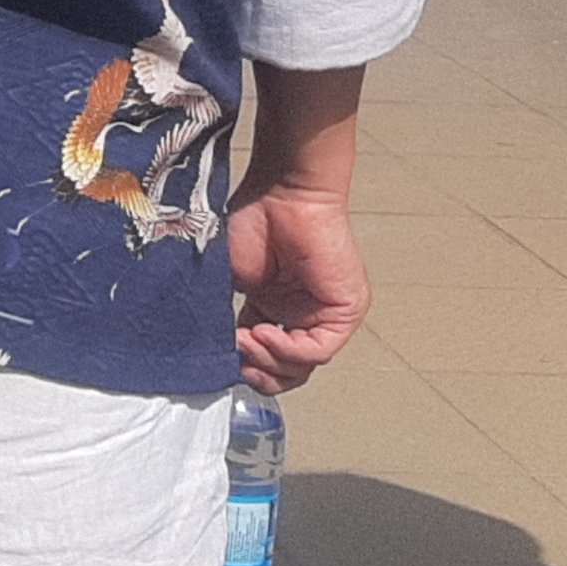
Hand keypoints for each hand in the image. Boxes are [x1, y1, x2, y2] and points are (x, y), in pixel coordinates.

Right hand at [226, 182, 367, 395]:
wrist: (281, 192)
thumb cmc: (255, 221)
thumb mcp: (234, 282)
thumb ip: (231, 319)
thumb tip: (221, 352)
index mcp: (278, 309)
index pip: (268, 359)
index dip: (246, 366)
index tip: (223, 356)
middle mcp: (304, 315)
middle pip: (288, 372)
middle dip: (259, 373)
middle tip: (237, 359)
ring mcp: (326, 314)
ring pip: (304, 367)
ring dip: (270, 361)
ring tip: (247, 341)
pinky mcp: (345, 310)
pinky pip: (320, 350)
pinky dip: (289, 350)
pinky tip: (264, 332)